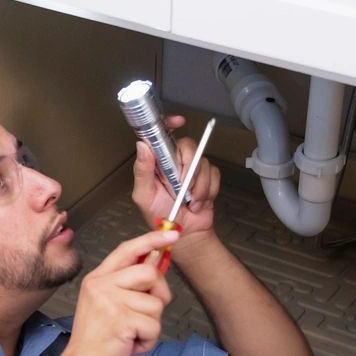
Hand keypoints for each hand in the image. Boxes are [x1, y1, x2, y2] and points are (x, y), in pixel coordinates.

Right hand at [54, 230, 177, 355]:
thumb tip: (155, 263)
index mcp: (98, 279)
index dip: (152, 239)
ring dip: (151, 325)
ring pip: (155, 304)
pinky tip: (130, 344)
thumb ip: (127, 284)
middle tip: (145, 314)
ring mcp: (110, 302)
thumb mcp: (107, 304)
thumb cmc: (97, 341)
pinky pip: (154, 326)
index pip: (127, 249)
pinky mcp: (121, 320)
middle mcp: (101, 285)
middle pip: (149, 273)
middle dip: (158, 294)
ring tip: (130, 334)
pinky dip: (148, 341)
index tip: (172, 234)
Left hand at [130, 114, 219, 239]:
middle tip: (182, 186)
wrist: (185, 234)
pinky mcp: (207, 176)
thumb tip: (142, 146)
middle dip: (187, 169)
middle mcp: (174, 161)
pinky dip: (207, 191)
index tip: (178, 122)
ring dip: (197, 187)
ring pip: (202, 163)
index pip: (162, 134)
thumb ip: (143, 170)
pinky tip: (198, 201)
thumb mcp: (145, 195)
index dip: (169, 123)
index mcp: (157, 162)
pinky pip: (213, 174)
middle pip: (188, 146)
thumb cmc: (161, 216)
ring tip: (189, 201)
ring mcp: (192, 168)